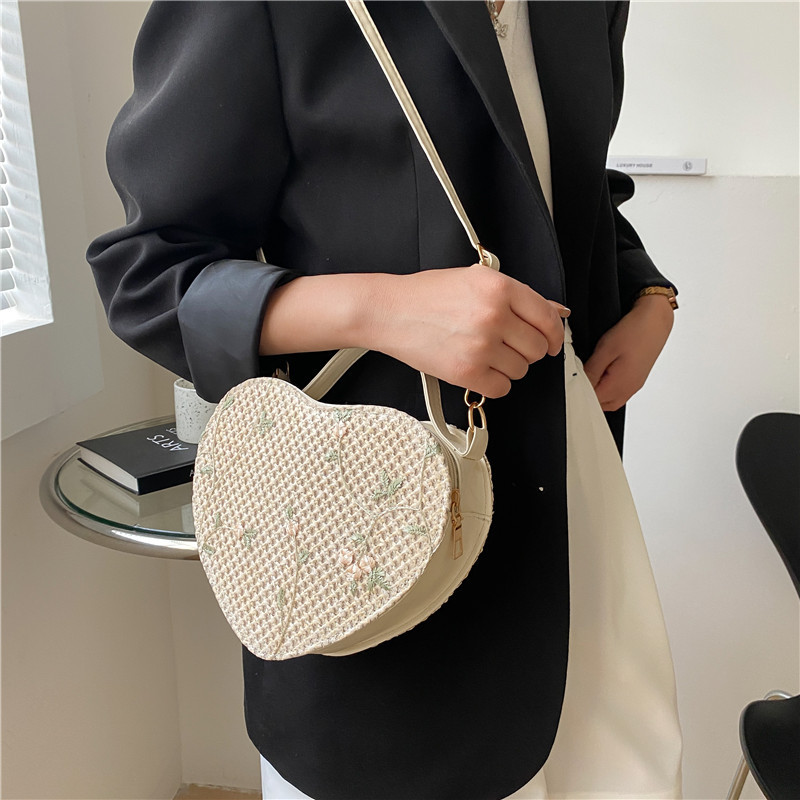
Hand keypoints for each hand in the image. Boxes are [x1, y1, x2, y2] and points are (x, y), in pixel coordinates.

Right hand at [368, 264, 569, 398]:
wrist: (390, 312)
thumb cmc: (427, 295)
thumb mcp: (475, 281)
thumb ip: (518, 297)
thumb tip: (557, 312)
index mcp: (499, 287)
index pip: (547, 317)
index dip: (554, 334)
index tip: (551, 342)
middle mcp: (493, 316)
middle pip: (537, 347)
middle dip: (526, 350)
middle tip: (506, 345)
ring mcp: (480, 345)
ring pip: (520, 370)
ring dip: (507, 366)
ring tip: (482, 352)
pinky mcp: (466, 372)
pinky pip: (502, 388)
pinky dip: (493, 382)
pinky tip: (477, 367)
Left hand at [582, 294, 673, 411]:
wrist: (656, 320)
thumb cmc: (635, 332)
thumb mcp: (605, 350)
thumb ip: (591, 371)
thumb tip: (578, 384)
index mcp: (619, 387)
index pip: (592, 402)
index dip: (579, 392)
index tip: (573, 380)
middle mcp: (628, 390)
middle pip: (601, 404)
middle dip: (588, 393)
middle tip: (580, 375)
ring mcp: (634, 386)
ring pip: (609, 400)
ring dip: (598, 391)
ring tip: (592, 371)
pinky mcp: (637, 379)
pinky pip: (619, 392)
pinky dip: (608, 386)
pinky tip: (605, 371)